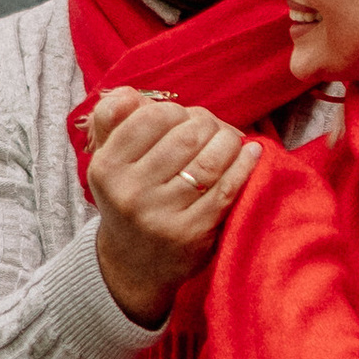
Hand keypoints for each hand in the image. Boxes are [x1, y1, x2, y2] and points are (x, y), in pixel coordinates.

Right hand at [87, 87, 264, 325]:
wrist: (133, 264)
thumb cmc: (128, 198)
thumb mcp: (108, 159)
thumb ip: (114, 119)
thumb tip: (130, 94)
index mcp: (107, 167)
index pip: (153, 117)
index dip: (177, 111)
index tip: (184, 120)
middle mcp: (130, 193)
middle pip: (186, 136)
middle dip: (208, 124)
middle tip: (213, 129)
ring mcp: (162, 216)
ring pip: (210, 160)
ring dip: (230, 142)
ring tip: (233, 140)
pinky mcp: (191, 234)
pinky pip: (227, 189)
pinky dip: (244, 166)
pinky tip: (251, 154)